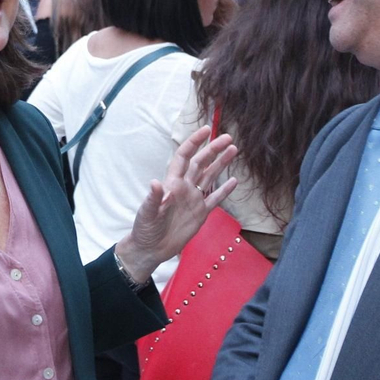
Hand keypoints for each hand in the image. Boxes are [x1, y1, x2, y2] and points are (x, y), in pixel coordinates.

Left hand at [116, 125, 237, 282]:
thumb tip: (156, 183)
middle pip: (201, 163)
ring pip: (210, 177)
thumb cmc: (145, 229)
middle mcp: (184, 188)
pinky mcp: (200, 214)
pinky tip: (234, 181)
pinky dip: (224, 190)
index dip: (194, 143)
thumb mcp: (147, 213)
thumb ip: (153, 199)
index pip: (184, 157)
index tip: (206, 130)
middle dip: (213, 149)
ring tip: (233, 150)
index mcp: (172, 183)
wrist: (151, 248)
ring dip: (221, 164)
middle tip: (228, 137)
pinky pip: (214, 199)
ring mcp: (193, 199)